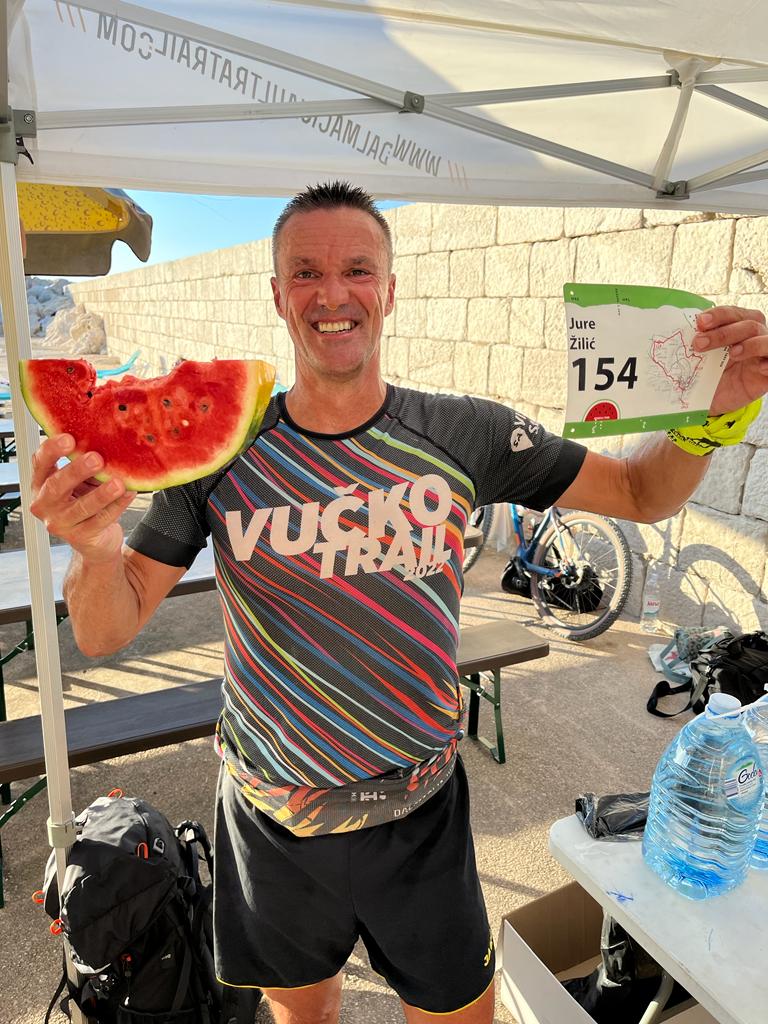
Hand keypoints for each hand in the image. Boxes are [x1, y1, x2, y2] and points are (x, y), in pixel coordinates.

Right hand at [29, 434, 134, 561]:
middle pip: (56, 486)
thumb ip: (82, 461)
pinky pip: (101, 520)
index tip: (68, 438)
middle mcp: (44, 504)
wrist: (93, 538)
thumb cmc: (83, 500)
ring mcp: (60, 523)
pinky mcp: (80, 537)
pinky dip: (117, 506)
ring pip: (81, 507)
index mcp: (40, 483)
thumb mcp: (79, 480)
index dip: (51, 451)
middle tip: (96, 458)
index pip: (40, 463)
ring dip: (101, 494)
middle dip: (76, 471)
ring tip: (118, 483)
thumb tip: (104, 438)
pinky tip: (129, 494)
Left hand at [695, 305, 767, 414]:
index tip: (699, 322)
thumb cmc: (710, 372)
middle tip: (699, 343)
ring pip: (766, 341)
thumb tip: (683, 332)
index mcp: (739, 325)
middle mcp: (755, 336)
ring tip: (733, 354)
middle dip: (723, 333)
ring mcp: (764, 354)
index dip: (718, 315)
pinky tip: (760, 367)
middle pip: (748, 325)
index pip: (733, 313)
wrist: (715, 399)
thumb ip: (699, 343)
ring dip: (750, 345)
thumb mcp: (702, 357)